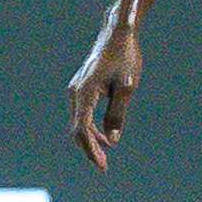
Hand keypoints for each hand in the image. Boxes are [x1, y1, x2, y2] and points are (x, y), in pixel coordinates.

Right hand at [63, 15, 134, 165]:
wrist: (118, 35)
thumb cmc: (126, 59)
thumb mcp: (126, 88)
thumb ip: (118, 114)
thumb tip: (112, 140)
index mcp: (84, 93)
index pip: (82, 128)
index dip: (91, 149)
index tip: (102, 164)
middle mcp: (75, 93)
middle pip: (77, 128)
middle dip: (89, 148)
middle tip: (104, 166)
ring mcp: (77, 90)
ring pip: (79, 121)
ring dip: (91, 138)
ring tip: (105, 155)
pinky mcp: (83, 88)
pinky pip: (83, 113)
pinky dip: (91, 126)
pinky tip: (104, 136)